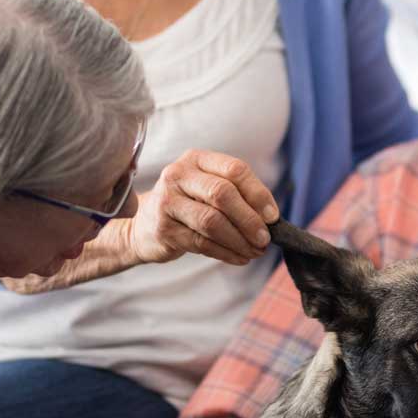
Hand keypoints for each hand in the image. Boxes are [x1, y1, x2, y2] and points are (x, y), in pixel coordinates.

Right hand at [127, 149, 280, 264]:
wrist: (144, 226)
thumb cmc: (188, 205)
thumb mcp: (208, 189)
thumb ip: (237, 195)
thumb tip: (271, 218)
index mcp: (196, 159)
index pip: (235, 170)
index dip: (258, 194)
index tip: (273, 217)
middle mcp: (178, 175)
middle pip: (222, 194)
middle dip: (249, 219)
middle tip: (265, 239)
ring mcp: (167, 201)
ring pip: (212, 221)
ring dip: (239, 240)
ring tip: (255, 251)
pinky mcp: (163, 228)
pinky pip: (202, 242)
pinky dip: (226, 252)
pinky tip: (239, 258)